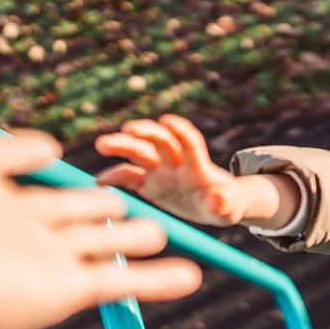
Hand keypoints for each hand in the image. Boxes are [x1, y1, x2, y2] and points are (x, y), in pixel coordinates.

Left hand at [0, 26, 202, 328]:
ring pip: (96, 247)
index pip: (1, 165)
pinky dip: (157, 282)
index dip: (21, 155)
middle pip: (60, 211)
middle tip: (124, 199)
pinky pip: (120, 285)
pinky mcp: (60, 290)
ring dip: (130, 240)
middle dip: (93, 205)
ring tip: (159, 229)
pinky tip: (189, 276)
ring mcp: (32, 260)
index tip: (47, 150)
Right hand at [95, 116, 248, 225]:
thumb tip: (217, 200)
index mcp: (198, 167)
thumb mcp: (230, 208)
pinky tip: (99, 182)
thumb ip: (224, 204)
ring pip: (140, 152)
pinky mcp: (149, 184)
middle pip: (160, 142)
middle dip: (145, 133)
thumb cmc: (227, 205)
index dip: (180, 130)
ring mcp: (160, 172)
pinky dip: (114, 177)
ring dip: (122, 146)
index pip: (190, 143)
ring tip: (103, 144)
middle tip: (128, 129)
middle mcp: (177, 164)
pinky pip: (128, 177)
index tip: (167, 120)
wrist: (217, 206)